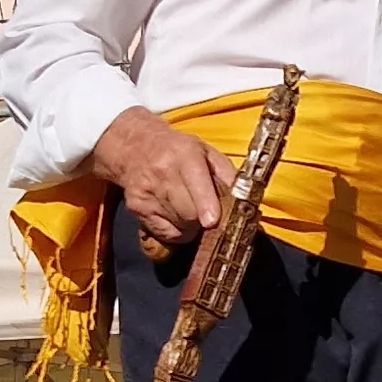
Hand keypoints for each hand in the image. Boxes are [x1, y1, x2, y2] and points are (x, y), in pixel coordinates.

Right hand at [89, 110, 232, 252]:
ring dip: (190, 224)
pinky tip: (174, 213)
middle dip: (203, 218)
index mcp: (185, 155)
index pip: (196, 182)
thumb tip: (244, 199)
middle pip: (189, 213)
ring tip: (187, 206)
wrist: (136, 146)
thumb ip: (228, 174)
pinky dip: (176, 230)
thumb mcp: (207, 152)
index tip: (211, 220)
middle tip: (206, 210)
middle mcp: (163, 172)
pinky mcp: (136, 208)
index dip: (205, 204)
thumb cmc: (179, 152)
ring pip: (179, 226)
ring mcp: (147, 192)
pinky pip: (166, 234)